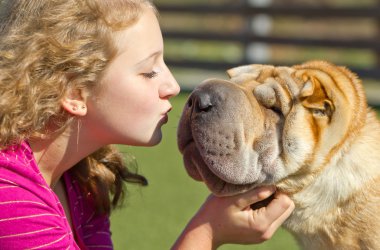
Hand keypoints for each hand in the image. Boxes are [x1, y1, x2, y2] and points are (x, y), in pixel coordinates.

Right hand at [172, 186, 293, 249]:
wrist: (205, 231)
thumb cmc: (215, 212)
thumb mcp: (234, 199)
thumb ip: (255, 193)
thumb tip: (273, 185)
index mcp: (261, 224)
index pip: (285, 202)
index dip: (277, 189)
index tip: (263, 182)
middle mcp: (267, 232)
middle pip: (288, 208)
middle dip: (278, 195)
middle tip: (260, 187)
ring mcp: (265, 235)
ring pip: (282, 212)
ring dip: (273, 201)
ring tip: (254, 195)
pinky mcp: (261, 233)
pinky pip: (273, 217)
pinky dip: (267, 207)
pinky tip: (252, 202)